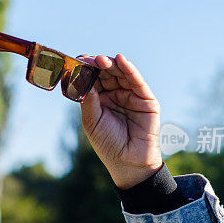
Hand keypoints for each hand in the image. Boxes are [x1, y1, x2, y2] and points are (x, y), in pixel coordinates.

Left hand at [78, 54, 162, 189]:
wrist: (129, 163)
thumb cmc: (108, 144)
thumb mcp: (92, 121)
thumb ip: (88, 99)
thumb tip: (82, 77)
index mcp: (101, 99)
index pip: (93, 78)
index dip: (86, 69)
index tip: (76, 62)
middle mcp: (116, 94)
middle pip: (107, 73)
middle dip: (97, 65)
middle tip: (88, 60)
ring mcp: (131, 95)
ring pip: (121, 74)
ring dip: (111, 64)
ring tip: (101, 60)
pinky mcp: (147, 99)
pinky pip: (137, 82)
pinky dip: (130, 70)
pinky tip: (121, 60)